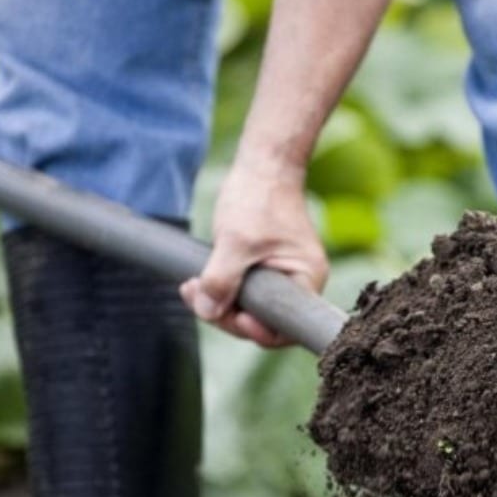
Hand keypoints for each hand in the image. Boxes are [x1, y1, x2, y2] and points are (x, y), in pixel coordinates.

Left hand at [179, 158, 328, 347]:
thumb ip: (221, 279)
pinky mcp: (267, 269)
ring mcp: (283, 276)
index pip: (283, 328)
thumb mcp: (236, 241)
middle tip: (196, 297)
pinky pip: (245, 291)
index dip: (254, 330)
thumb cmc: (259, 198)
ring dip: (218, 301)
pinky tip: (198, 282)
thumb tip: (207, 312)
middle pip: (262, 320)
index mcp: (306, 280)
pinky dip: (222, 289)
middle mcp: (300, 283)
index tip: (229, 315)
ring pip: (249, 307)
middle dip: (226, 313)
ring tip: (191, 287)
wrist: (263, 166)